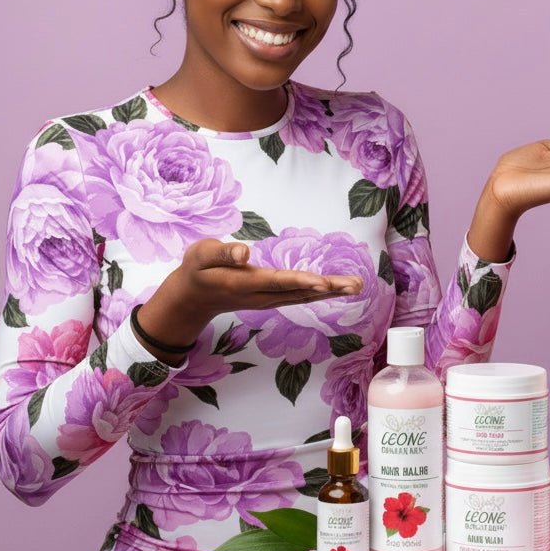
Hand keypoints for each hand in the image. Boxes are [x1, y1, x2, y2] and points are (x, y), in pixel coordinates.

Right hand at [135, 240, 362, 359]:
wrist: (193, 298)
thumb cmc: (197, 270)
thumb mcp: (200, 255)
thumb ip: (221, 253)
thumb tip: (243, 251)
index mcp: (244, 282)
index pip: (277, 281)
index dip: (301, 281)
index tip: (323, 282)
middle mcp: (261, 295)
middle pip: (298, 292)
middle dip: (328, 289)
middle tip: (356, 285)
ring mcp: (267, 299)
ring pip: (303, 296)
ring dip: (330, 292)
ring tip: (356, 286)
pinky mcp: (270, 298)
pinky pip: (299, 296)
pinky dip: (319, 292)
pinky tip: (337, 288)